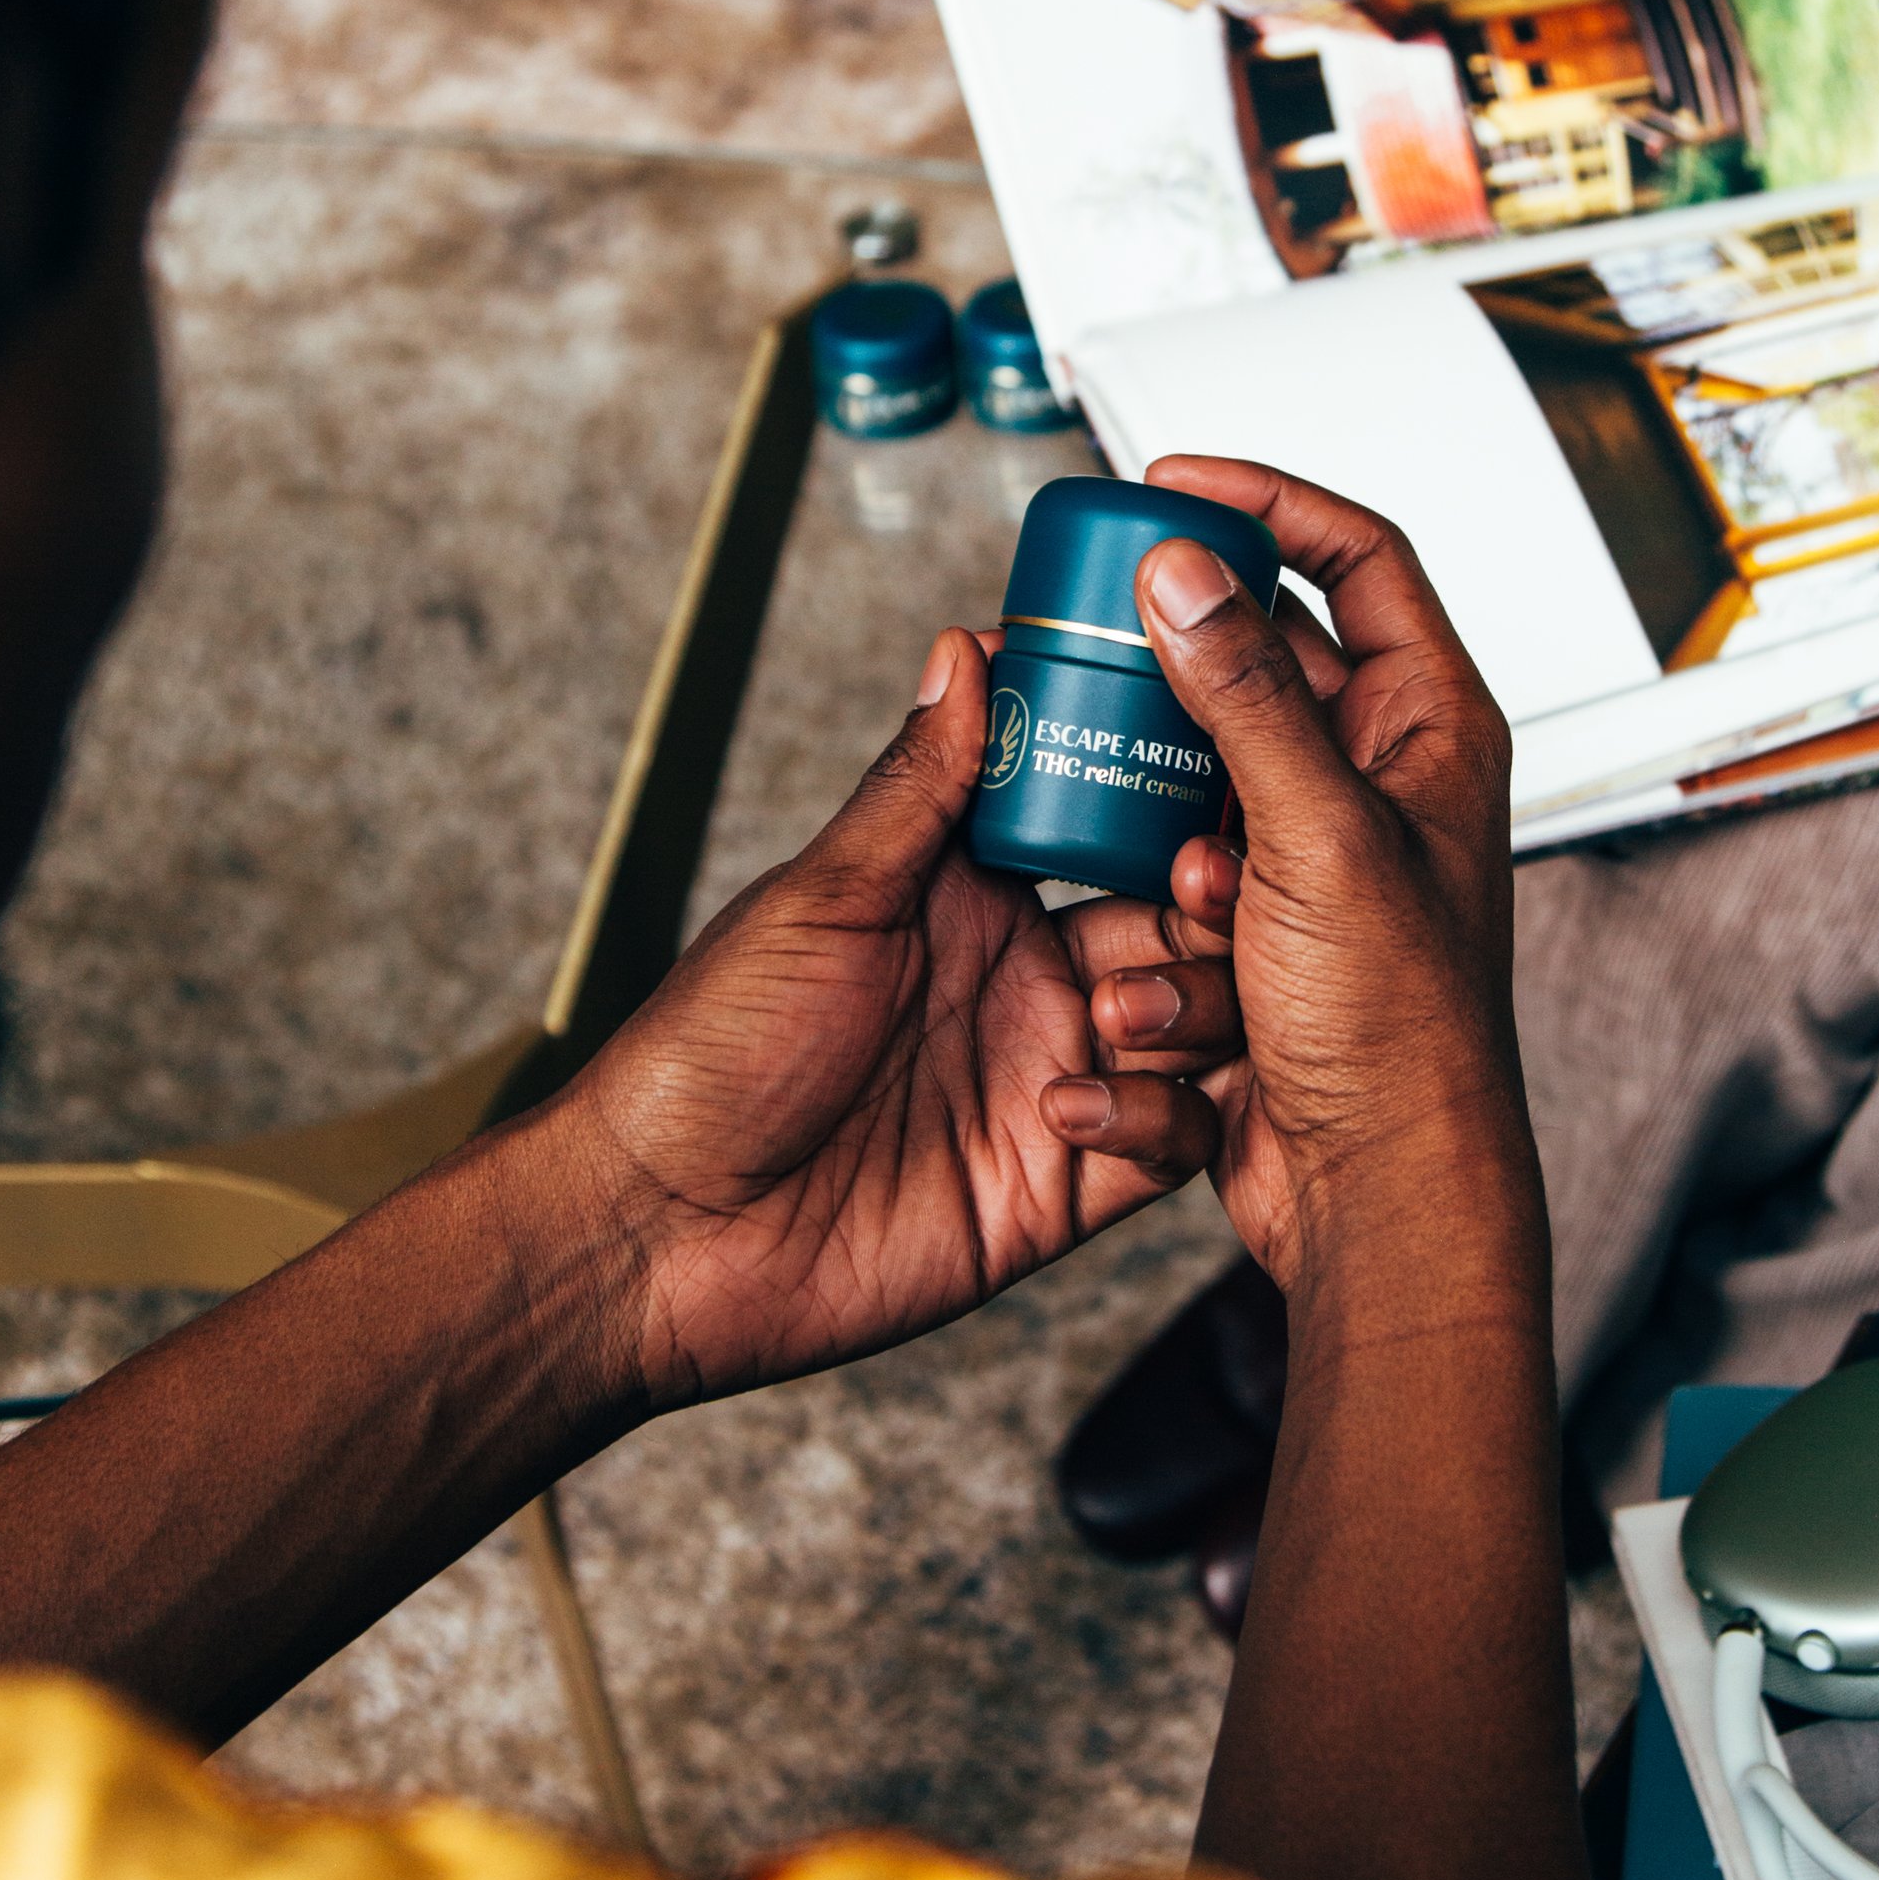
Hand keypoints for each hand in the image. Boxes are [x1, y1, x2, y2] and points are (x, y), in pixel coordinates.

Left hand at [557, 629, 1240, 1407]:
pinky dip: (1157, 1120)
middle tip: (1203, 890)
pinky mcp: (1064, 1187)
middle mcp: (1032, 984)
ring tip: (1122, 1013)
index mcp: (977, 898)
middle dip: (1214, 905)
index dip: (1170, 793)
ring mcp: (1057, 1082)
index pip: (1111, 824)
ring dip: (1191, 1009)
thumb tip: (967, 648)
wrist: (663, 1232)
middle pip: (1183, 925)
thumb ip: (918, 786)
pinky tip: (1074, 1109)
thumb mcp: (823, 899)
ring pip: (1200, 1030)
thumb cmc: (711, 1052)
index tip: (1215, 756)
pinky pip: (1170, 1145)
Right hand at [1047, 457, 1532, 1299]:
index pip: (1360, 560)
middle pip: (1255, 677)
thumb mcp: (1316, 836)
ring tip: (1193, 914)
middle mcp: (1378, 786)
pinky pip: (1171, 903)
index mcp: (1431, 731)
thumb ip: (1243, 696)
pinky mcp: (1255, 944)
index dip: (1271, 502)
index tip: (1174, 480)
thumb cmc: (1403, 1034)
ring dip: (1169, 860)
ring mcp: (1314, 866)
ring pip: (1193, 799)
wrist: (1381, 1202)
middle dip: (1180, 703)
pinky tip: (1173, 1011)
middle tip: (1105, 677)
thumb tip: (1184, 572)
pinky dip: (1160, 953)